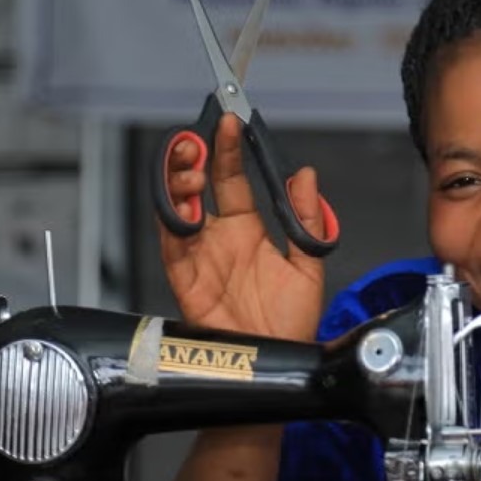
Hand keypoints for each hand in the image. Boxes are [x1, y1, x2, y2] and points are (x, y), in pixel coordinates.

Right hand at [160, 113, 325, 341]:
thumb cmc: (291, 324)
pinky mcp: (185, 279)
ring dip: (177, 183)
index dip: (229, 150)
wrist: (278, 358)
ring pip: (176, 209)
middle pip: (196, 187)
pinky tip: (187, 207)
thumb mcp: (309, 266)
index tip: (231, 122)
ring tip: (191, 166)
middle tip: (198, 140)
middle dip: (192, 158)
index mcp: (248, 230)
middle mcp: (220, 239)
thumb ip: (307, 219)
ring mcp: (200, 256)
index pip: (232, 179)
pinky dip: (174, 223)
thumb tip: (305, 177)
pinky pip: (171, 245)